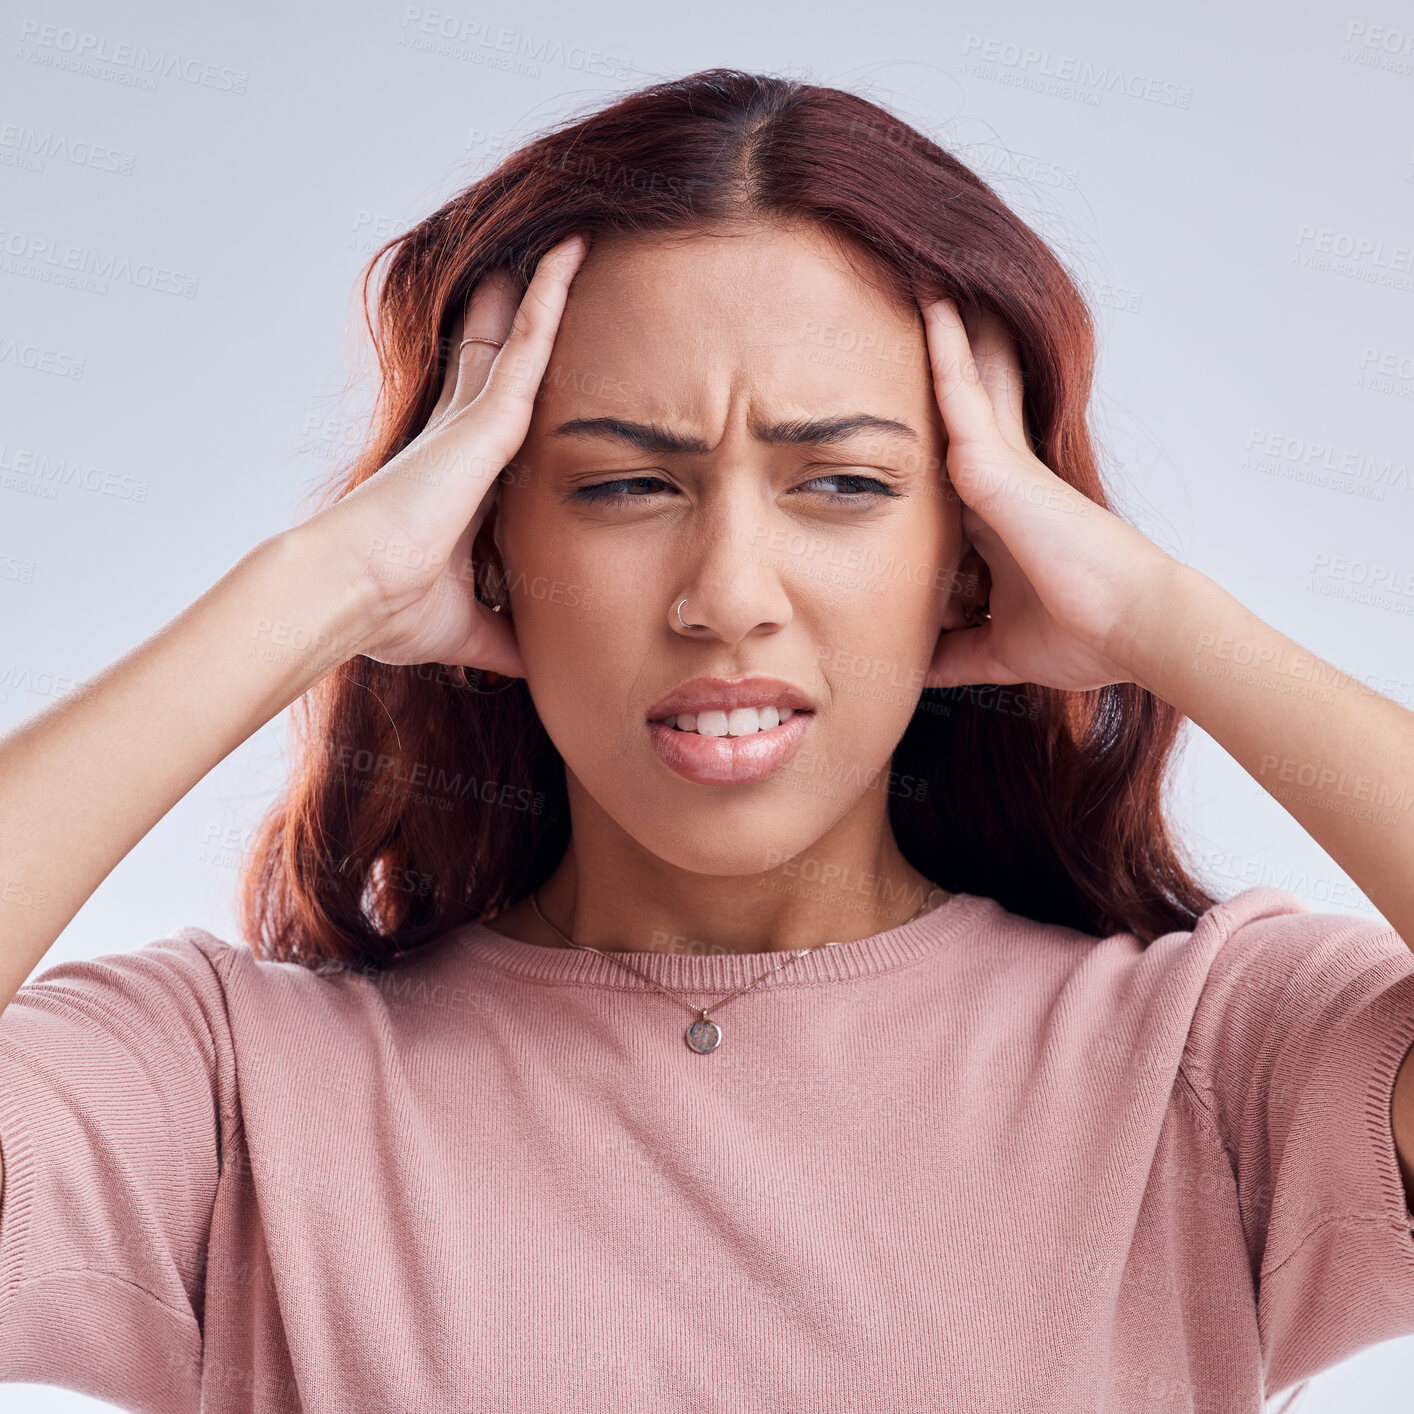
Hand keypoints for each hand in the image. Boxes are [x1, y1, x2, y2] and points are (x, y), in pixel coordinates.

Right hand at [299, 233, 588, 676]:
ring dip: (540, 294)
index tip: (514, 361)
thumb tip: (537, 667)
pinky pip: (530, 345)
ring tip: (570, 244)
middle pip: (491, 363)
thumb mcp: (466, 627)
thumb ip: (506, 638)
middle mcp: (457, 443)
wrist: (349, 593)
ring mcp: (469, 427)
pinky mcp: (483, 420)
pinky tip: (572, 257)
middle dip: (510, 321)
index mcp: (451, 483)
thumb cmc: (386, 610)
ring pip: (517, 343)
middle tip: (531, 275)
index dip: (498, 384)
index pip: (482, 420)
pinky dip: (550, 298)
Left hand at [919, 296, 1185, 692]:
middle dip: (948, 356)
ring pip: (963, 382)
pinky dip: (941, 351)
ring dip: (943, 332)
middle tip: (920, 297)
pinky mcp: (998, 465)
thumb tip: (917, 670)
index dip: (938, 417)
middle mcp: (1002, 478)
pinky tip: (927, 304)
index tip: (904, 392)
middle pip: (968, 401)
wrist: (1134, 628)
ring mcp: (1002, 465)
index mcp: (1000, 515)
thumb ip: (956, 651)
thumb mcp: (998, 646)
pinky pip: (960, 394)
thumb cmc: (1085, 632)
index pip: (959, 453)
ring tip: (915, 272)